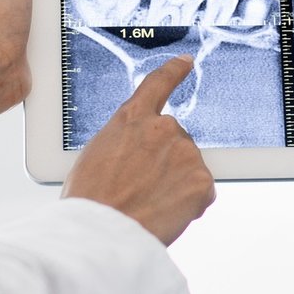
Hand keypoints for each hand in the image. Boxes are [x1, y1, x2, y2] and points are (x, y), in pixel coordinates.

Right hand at [62, 57, 216, 246]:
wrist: (102, 231)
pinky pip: (200, 194)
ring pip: (188, 169)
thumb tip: (139, 155)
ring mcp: (186, 153)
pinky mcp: (202, 180)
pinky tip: (164, 214)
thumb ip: (125, 144)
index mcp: (131, 119)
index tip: (186, 62)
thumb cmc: (90, 201)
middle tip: (141, 190)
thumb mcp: (96, 156)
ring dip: (175, 186)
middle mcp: (163, 128)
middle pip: (175, 142)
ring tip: (147, 205)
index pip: (157, 84)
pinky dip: (188, 205)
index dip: (174, 71)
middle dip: (165, 164)